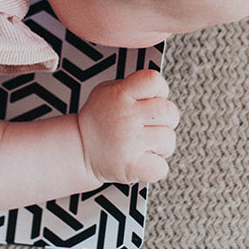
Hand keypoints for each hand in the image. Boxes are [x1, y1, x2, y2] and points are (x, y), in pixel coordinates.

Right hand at [78, 70, 179, 186]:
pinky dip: (156, 167)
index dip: (160, 89)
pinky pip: (161, 167)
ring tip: (147, 144)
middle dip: (167, 119)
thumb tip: (158, 89)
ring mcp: (129, 142)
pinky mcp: (130, 166)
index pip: (153, 80)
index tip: (154, 98)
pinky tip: (144, 160)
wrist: (79, 149)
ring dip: (163, 144)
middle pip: (168, 110)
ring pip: (168, 138)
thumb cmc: (99, 120)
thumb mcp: (106, 91)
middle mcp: (126, 116)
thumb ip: (132, 87)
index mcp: (119, 94)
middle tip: (154, 125)